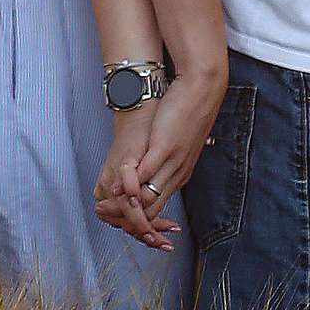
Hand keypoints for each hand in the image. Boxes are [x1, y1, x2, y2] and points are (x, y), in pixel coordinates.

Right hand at [96, 61, 227, 251]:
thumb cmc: (187, 115)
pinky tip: (118, 185)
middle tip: (108, 216)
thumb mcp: (177, 146)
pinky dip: (130, 183)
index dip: (138, 218)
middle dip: (130, 218)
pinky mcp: (165, 147)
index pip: (157, 208)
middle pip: (152, 209)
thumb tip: (151, 173)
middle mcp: (178, 173)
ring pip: (148, 197)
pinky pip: (145, 173)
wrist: (201, 90)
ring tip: (109, 205)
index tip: (119, 219)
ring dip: (127, 204)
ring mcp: (173, 162)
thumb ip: (165, 163)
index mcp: (180, 174)